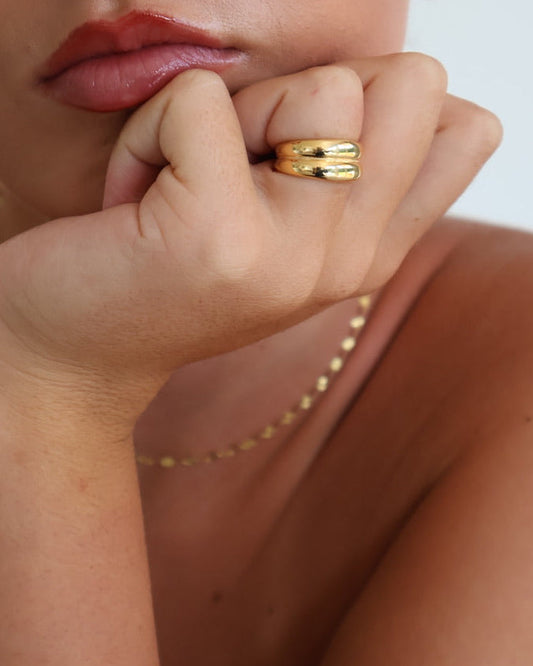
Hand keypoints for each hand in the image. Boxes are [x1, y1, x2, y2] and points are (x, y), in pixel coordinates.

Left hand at [0, 53, 502, 425]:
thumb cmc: (172, 267)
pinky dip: (153, 131)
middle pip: (410, 83)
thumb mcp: (289, 220)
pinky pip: (201, 100)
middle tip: (237, 167)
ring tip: (184, 187)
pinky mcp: (221, 236)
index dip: (378, 101)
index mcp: (375, 251)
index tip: (295, 156)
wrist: (77, 352)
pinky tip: (137, 201)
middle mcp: (352, 260)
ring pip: (320, 86)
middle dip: (306, 99)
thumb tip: (433, 88)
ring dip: (230, 114)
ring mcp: (296, 255)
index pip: (468, 132)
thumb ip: (367, 161)